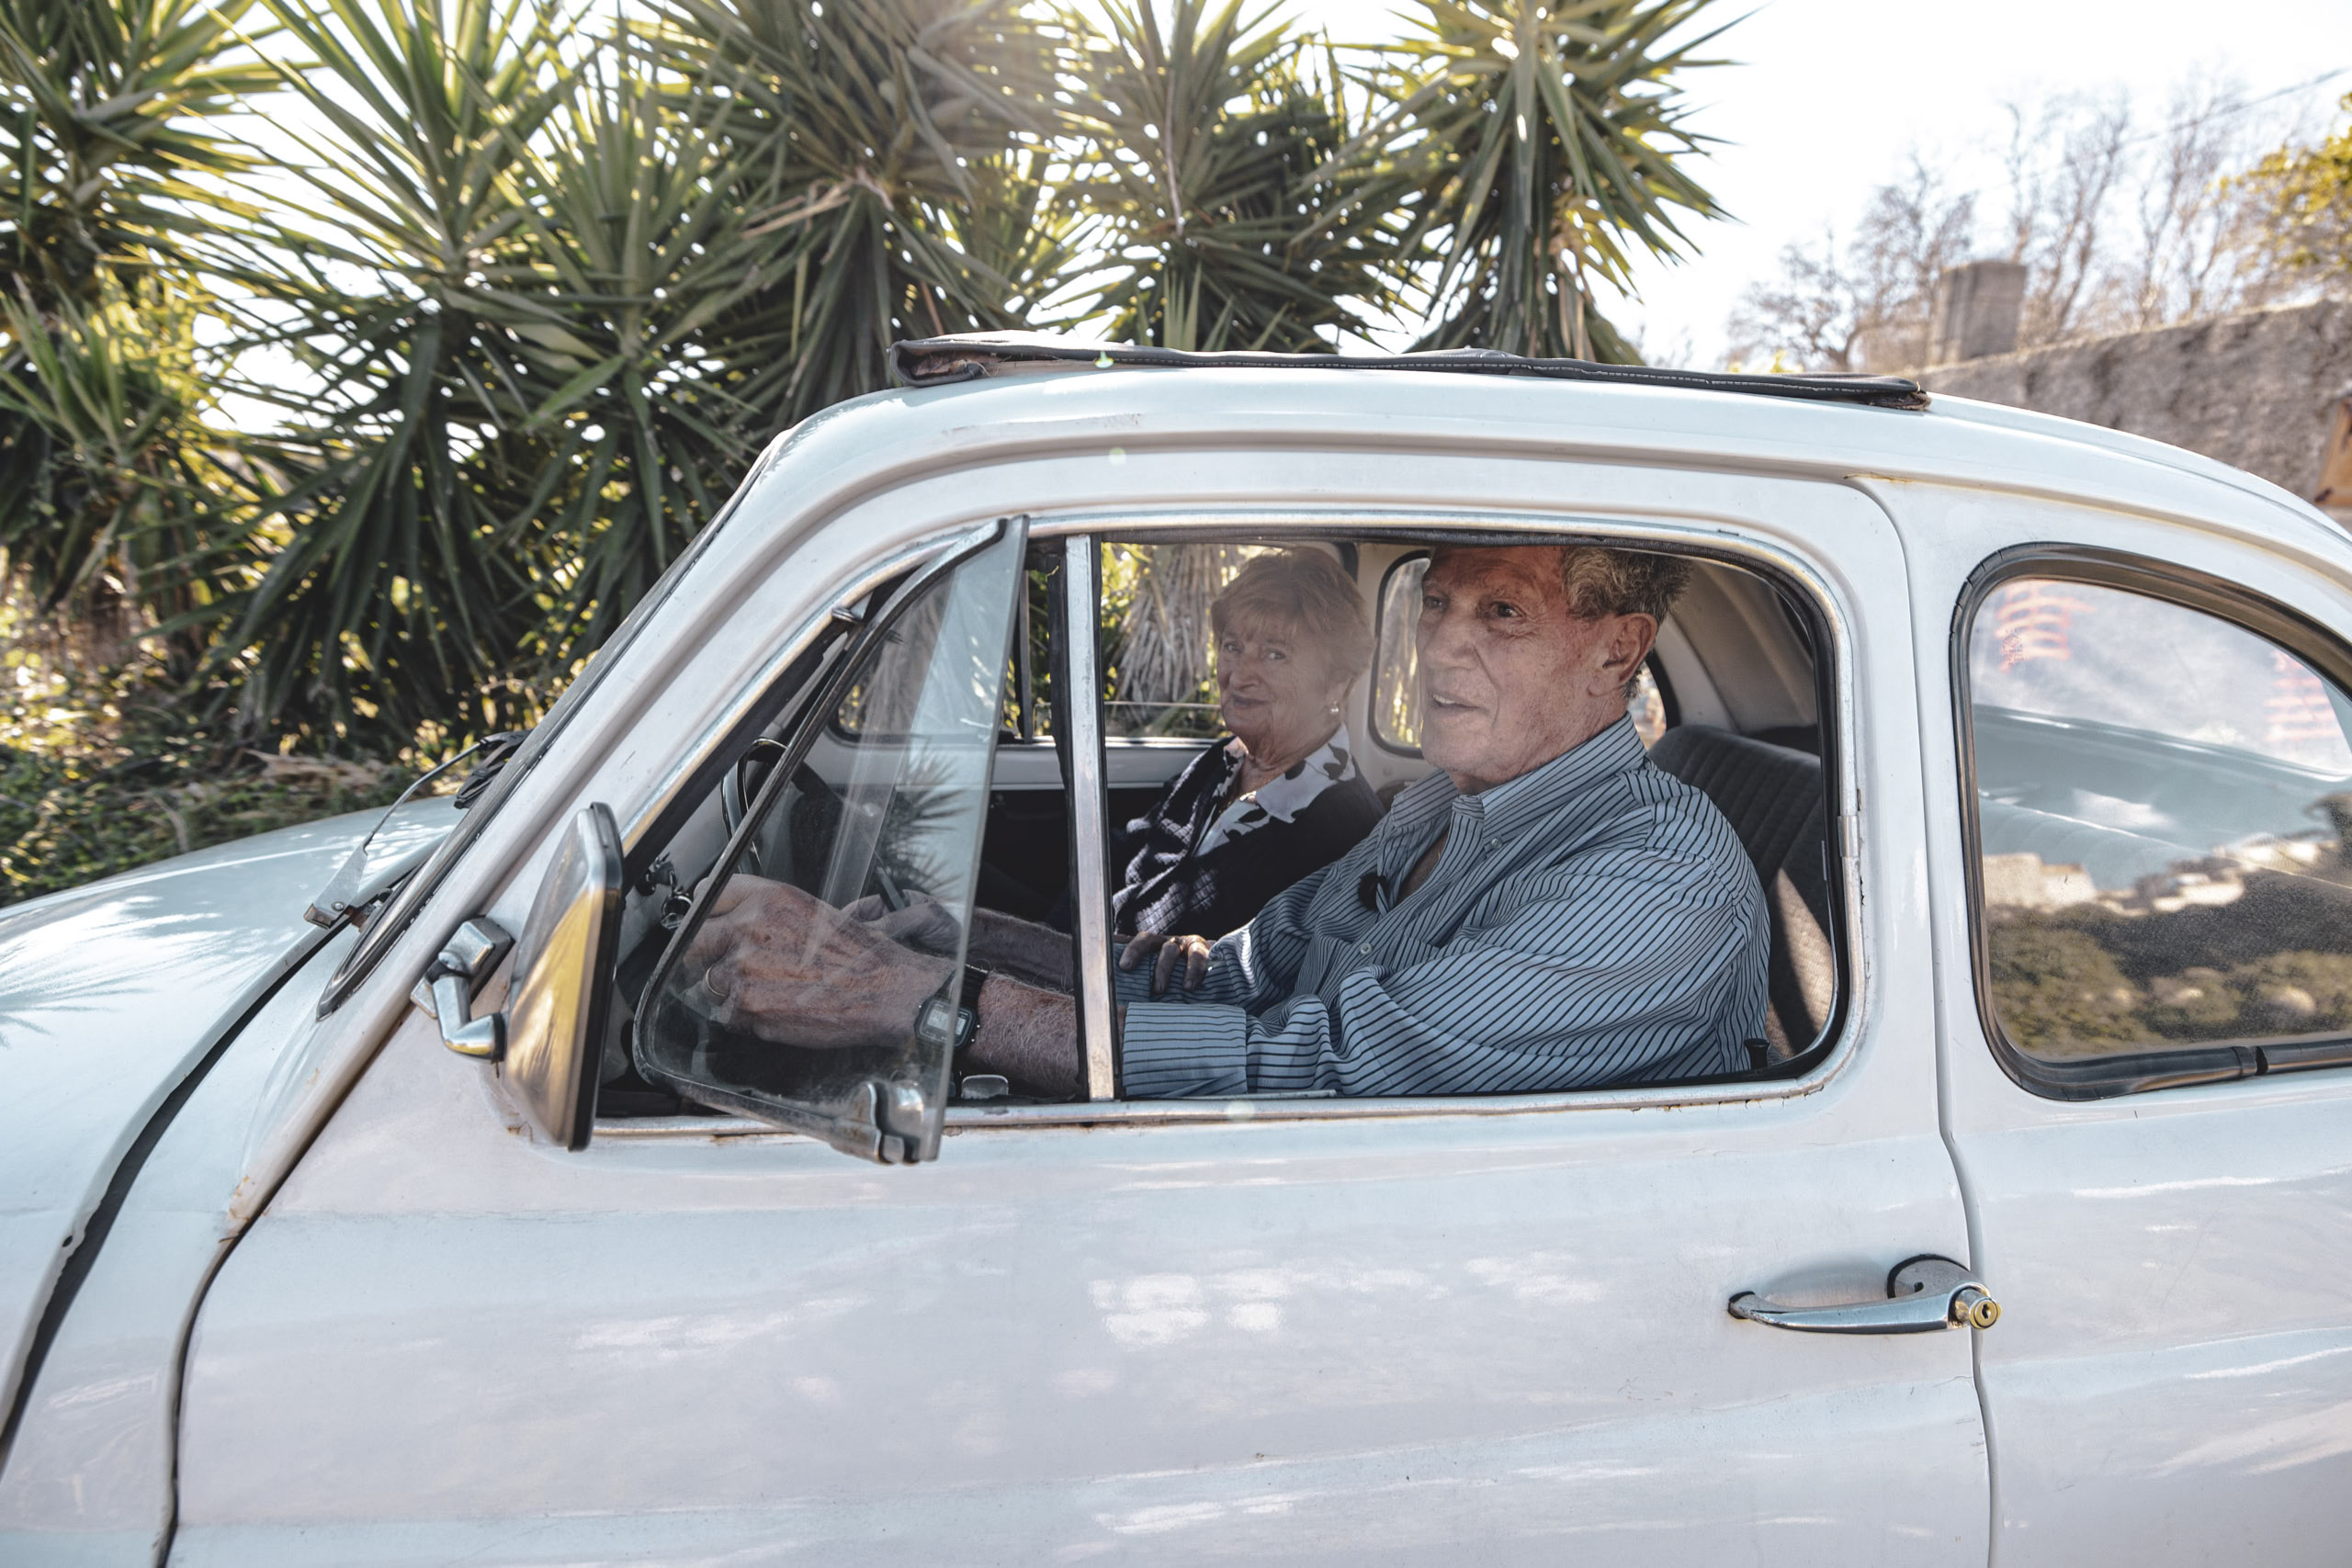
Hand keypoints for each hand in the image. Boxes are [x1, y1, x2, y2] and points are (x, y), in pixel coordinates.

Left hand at [685, 875, 950, 1047]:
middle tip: (732, 967)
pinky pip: (727, 1013)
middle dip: (707, 956)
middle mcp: (749, 927)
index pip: (709, 897)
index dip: (706, 915)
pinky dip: (744, 1016)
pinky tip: (776, 1008)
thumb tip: (723, 910)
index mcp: (767, 898)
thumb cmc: (857, 955)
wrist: (885, 990)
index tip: (707, 925)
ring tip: (770, 991)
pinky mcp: (746, 1004)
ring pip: (710, 982)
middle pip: (696, 941)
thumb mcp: (811, 911)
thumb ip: (764, 908)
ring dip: (730, 989)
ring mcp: (743, 967)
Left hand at [1117, 929, 1213, 996]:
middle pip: (1160, 945)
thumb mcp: (1158, 980)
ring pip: (1179, 950)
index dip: (1133, 951)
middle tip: (1157, 990)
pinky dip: (1196, 971)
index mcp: (1156, 946)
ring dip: (1179, 969)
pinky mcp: (1207, 951)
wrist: (1214, 972)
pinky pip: (1201, 957)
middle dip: (1159, 967)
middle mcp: (1172, 943)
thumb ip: (1140, 986)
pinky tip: (1192, 986)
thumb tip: (1118, 1009)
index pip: (1143, 941)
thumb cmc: (1176, 982)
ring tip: (1183, 989)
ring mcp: (1190, 945)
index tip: (1124, 967)